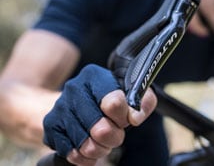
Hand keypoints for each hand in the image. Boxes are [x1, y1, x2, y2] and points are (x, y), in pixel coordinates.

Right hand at [42, 64, 156, 165]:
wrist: (78, 103)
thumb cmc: (110, 99)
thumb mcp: (132, 94)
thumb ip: (143, 102)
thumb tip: (135, 117)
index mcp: (94, 76)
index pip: (114, 103)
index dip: (123, 118)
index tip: (125, 119)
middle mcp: (73, 89)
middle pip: (101, 129)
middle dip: (114, 137)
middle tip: (116, 135)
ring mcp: (59, 108)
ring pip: (86, 145)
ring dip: (100, 149)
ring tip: (103, 142)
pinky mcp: (50, 127)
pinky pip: (71, 154)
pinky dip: (85, 157)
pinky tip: (89, 148)